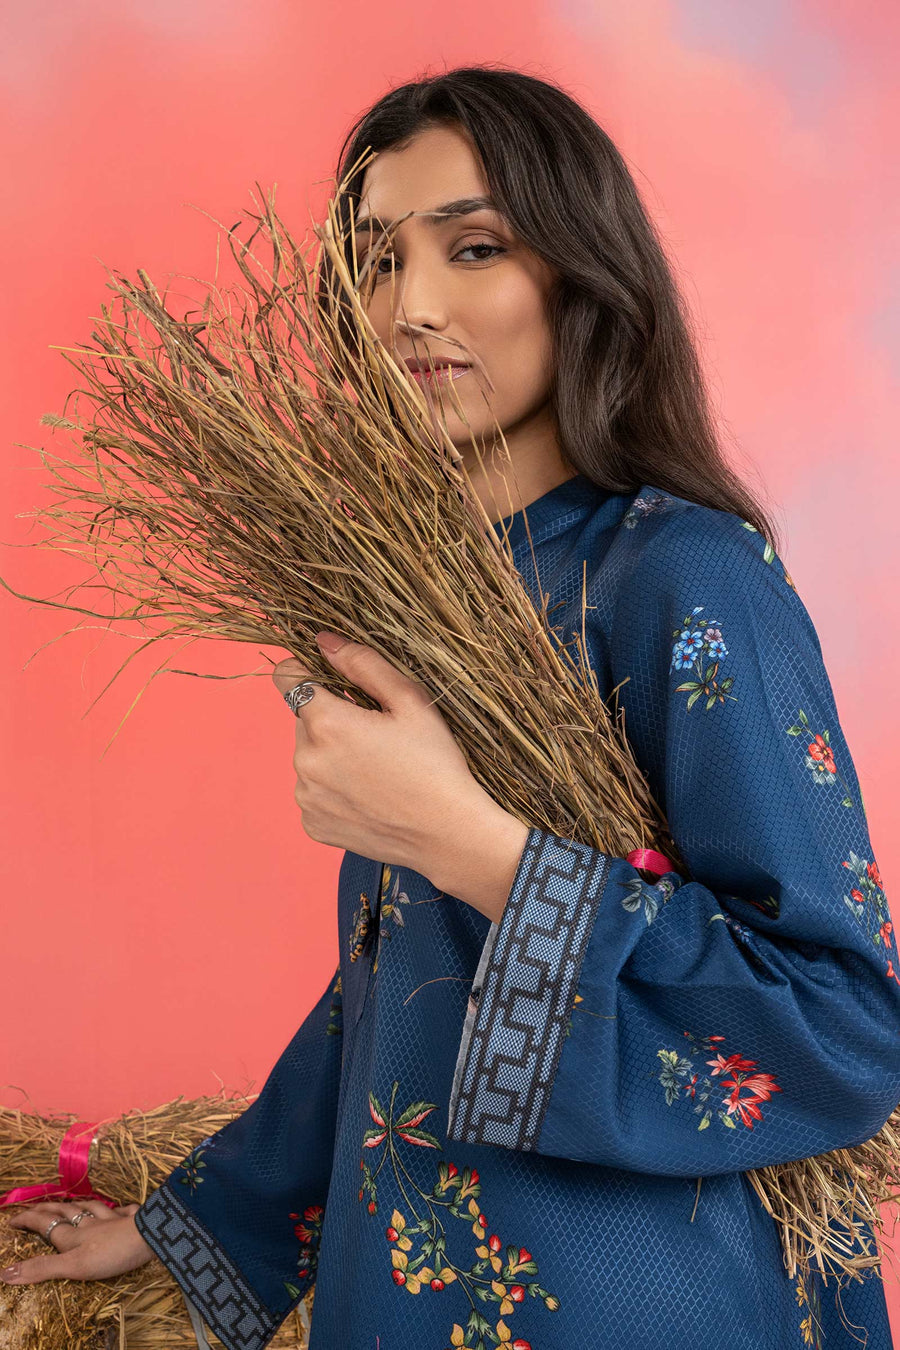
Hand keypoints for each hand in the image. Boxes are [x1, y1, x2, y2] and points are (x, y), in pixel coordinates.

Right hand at [1, 1199, 154, 1282]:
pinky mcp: (133, 1221)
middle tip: (36, 1207)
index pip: (46, 1224)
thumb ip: (42, 1267)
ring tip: (70, 1203)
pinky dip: (116, 1209)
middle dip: (48, 1209)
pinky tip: (119, 1208)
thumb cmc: (111, 1253)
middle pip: (65, 1213)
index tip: (12, 1219)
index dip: (28, 1220)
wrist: (152, 1237)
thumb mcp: (73, 1265)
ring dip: (77, 1205)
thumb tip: (5, 1273)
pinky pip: (122, 1211)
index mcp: (74, 1236)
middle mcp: (91, 1224)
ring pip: (91, 1209)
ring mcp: (112, 1221)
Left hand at [271, 631, 498, 882]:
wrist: (447, 834)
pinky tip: (368, 795)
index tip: (329, 679)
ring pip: (308, 756)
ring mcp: (306, 796)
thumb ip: (363, 664)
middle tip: (375, 735)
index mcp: (327, 723)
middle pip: (303, 720)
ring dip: (330, 754)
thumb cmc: (435, 763)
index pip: (287, 678)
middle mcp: (305, 760)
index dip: (305, 670)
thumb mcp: (410, 702)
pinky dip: (333, 788)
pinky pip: (313, 791)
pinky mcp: (312, 824)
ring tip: (375, 769)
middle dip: (330, 718)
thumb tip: (324, 641)